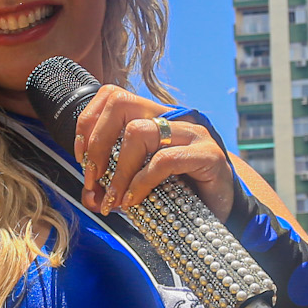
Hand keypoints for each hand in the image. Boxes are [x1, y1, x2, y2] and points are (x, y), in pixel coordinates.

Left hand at [73, 86, 235, 221]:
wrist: (224, 212)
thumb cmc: (182, 195)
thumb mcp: (140, 189)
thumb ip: (113, 189)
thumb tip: (90, 198)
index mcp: (155, 118)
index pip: (112, 95)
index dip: (88, 123)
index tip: (83, 159)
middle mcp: (173, 118)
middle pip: (120, 103)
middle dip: (97, 143)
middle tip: (93, 179)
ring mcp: (192, 134)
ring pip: (138, 132)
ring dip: (118, 170)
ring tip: (115, 198)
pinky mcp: (208, 154)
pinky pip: (163, 160)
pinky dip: (142, 183)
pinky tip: (135, 201)